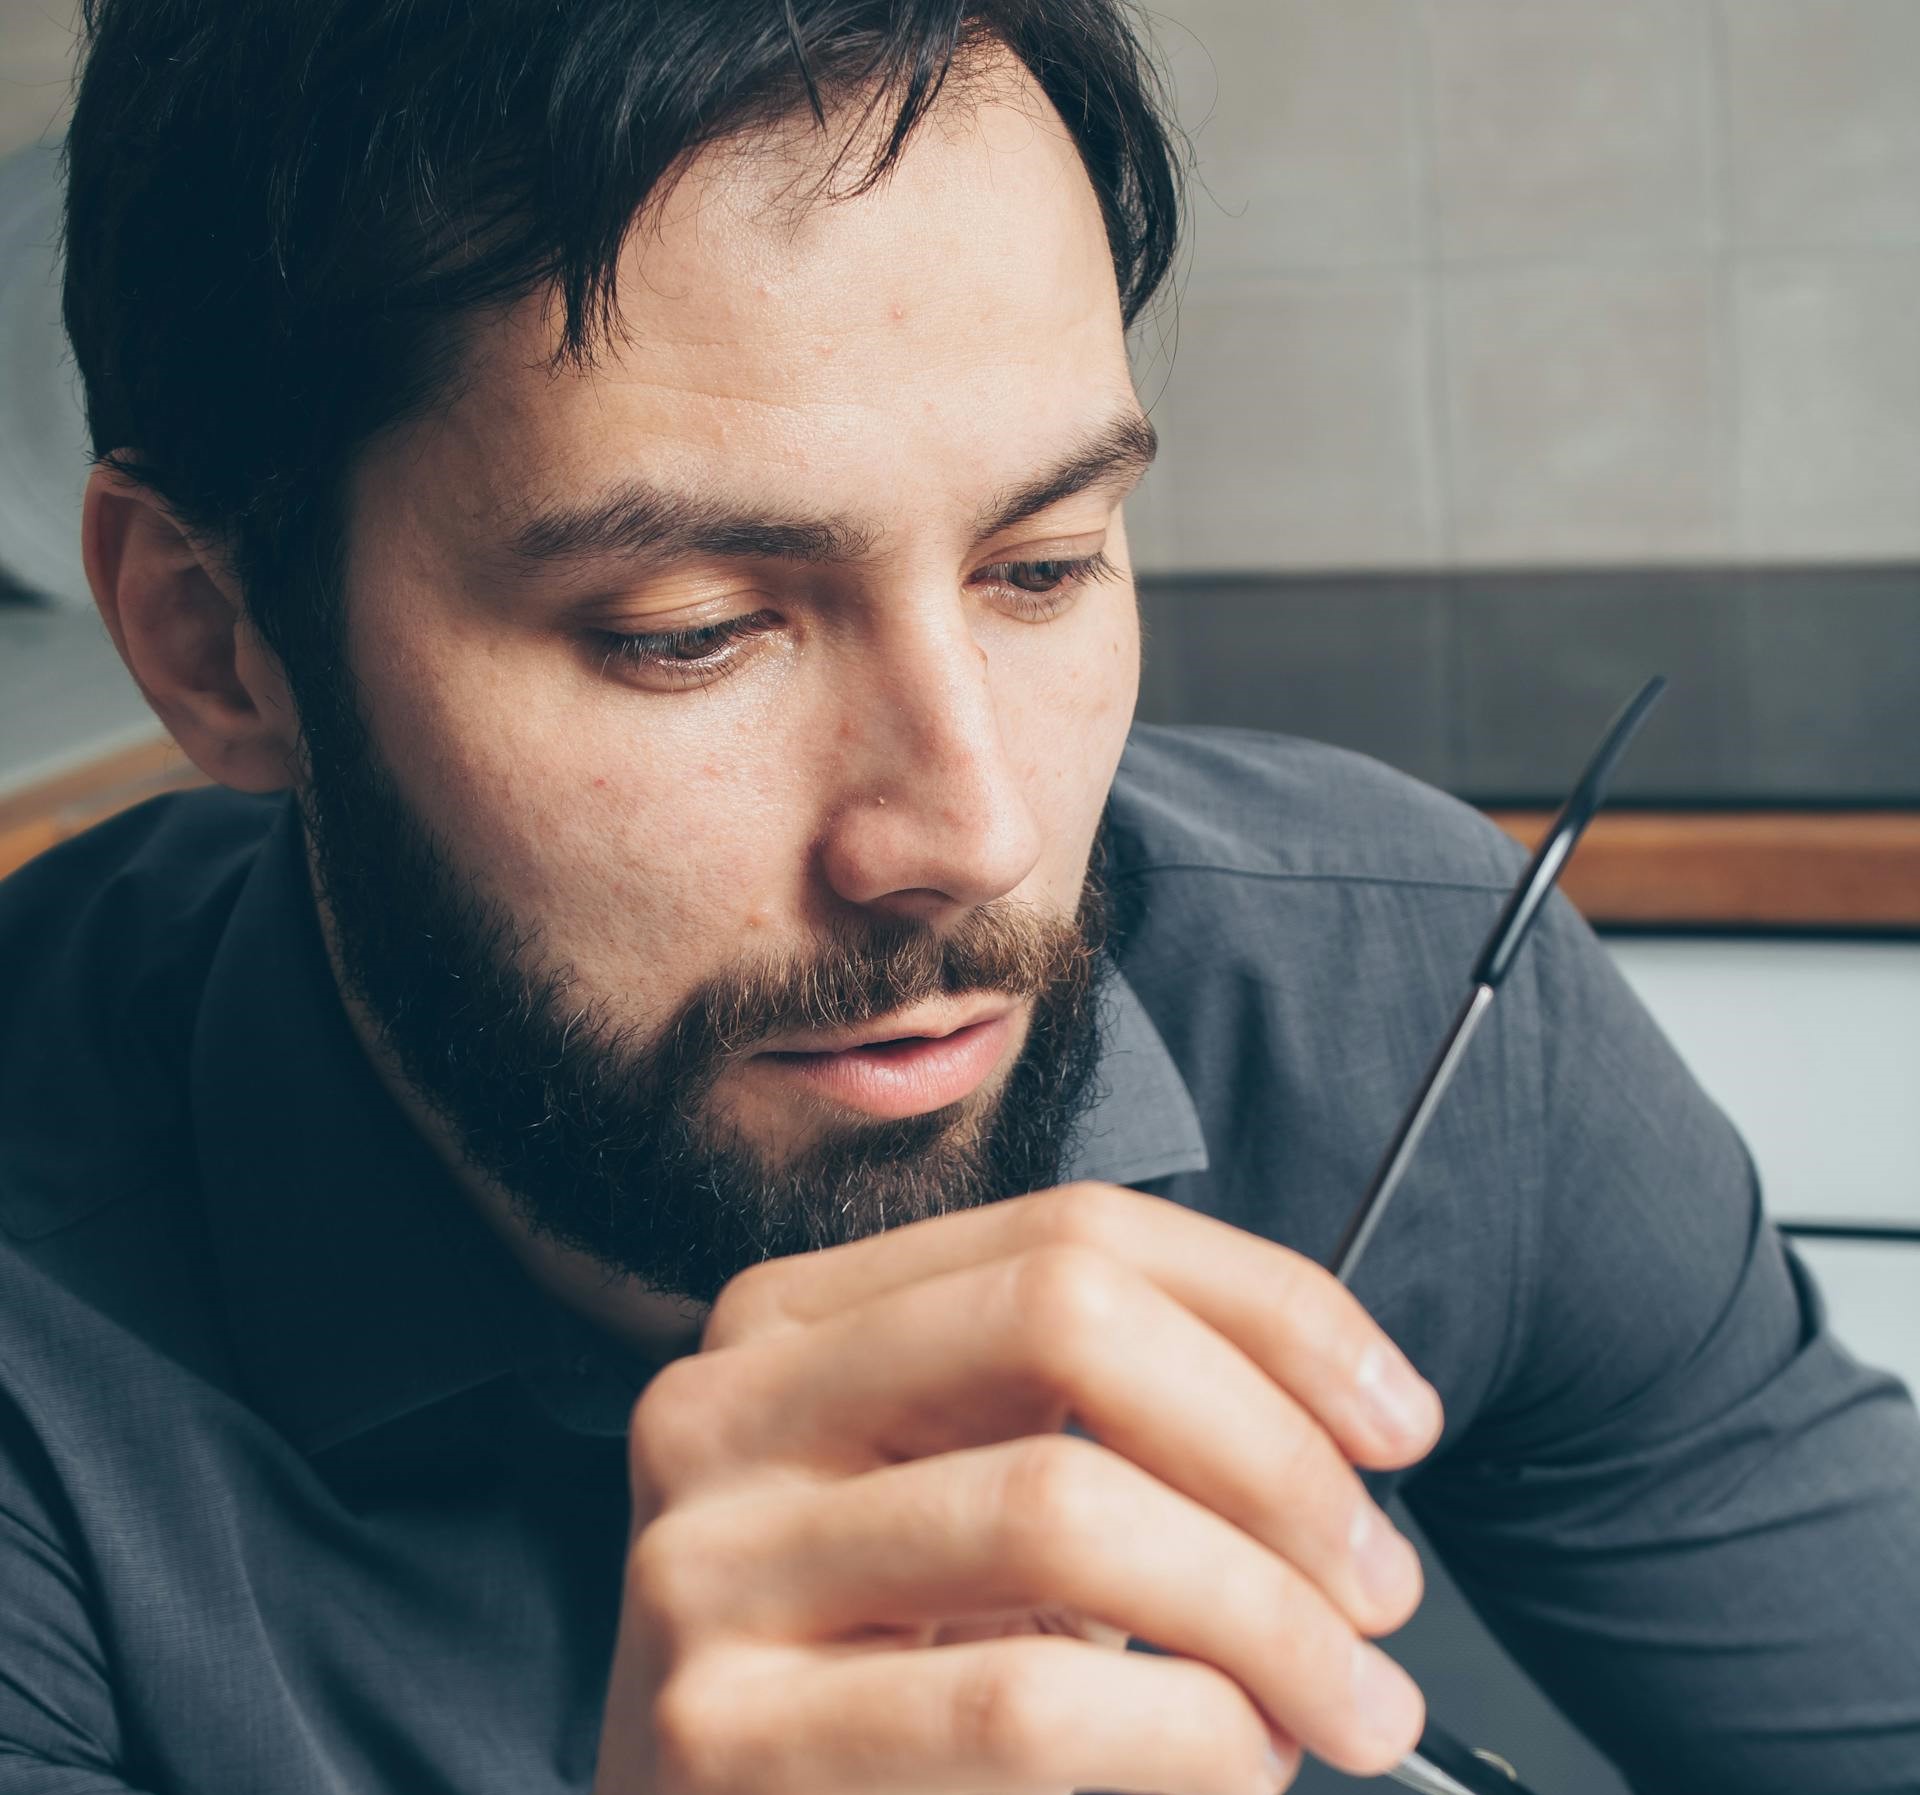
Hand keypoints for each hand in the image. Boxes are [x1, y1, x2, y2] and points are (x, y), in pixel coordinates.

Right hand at [591, 1183, 1442, 1794]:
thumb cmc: (883, 1674)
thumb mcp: (972, 1499)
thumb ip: (1098, 1413)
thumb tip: (1340, 1405)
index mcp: (796, 1316)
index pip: (1070, 1233)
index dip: (1269, 1309)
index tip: (1395, 1418)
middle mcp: (726, 1406)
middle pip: (1064, 1321)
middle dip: (1270, 1448)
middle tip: (1378, 1581)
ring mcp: (703, 1566)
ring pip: (1058, 1507)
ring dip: (1263, 1614)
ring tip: (1342, 1700)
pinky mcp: (721, 1737)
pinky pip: (1020, 1703)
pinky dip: (1188, 1731)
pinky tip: (1237, 1757)